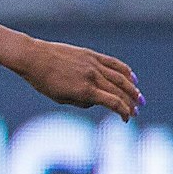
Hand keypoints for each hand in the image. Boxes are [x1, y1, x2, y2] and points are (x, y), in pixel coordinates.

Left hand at [13, 39, 141, 120]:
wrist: (34, 57)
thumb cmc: (43, 82)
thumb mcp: (60, 99)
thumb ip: (81, 102)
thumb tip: (98, 102)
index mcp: (84, 91)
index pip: (112, 102)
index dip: (123, 112)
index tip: (126, 119)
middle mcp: (92, 77)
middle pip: (119, 91)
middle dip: (130, 103)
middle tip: (137, 111)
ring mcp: (93, 64)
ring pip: (120, 77)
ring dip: (132, 88)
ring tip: (139, 97)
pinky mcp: (91, 55)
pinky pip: (113, 63)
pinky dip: (125, 71)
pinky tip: (132, 78)